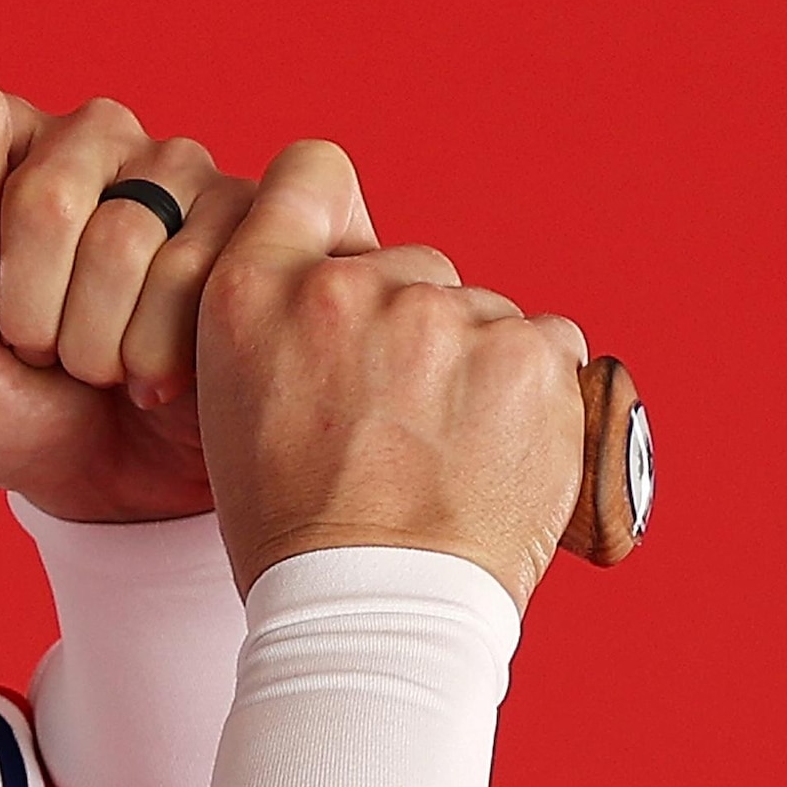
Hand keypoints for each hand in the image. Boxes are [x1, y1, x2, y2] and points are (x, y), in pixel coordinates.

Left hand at [0, 85, 363, 522]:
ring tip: (93, 365)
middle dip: (27, 304)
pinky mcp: (252, 220)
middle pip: (47, 188)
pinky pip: (202, 270)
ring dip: (93, 338)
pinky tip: (152, 373)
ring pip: (129, 232)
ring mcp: (178, 172)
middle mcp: (88, 140)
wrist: (101, 485)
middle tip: (35, 345)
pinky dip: (157, 352)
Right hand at [193, 141, 589, 604]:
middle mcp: (345, 288)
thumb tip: (350, 283)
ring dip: (476, 368)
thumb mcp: (238, 407)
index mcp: (254, 296)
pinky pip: (548, 346)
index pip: (311, 172)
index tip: (351, 259)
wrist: (373, 614)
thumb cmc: (300, 531)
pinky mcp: (526, 354)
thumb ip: (285, 326)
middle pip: (409, 266)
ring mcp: (440, 317)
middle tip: (401, 423)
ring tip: (448, 457)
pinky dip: (537, 396)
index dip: (335, 206)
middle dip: (414, 330)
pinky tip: (497, 454)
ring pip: (480, 313)